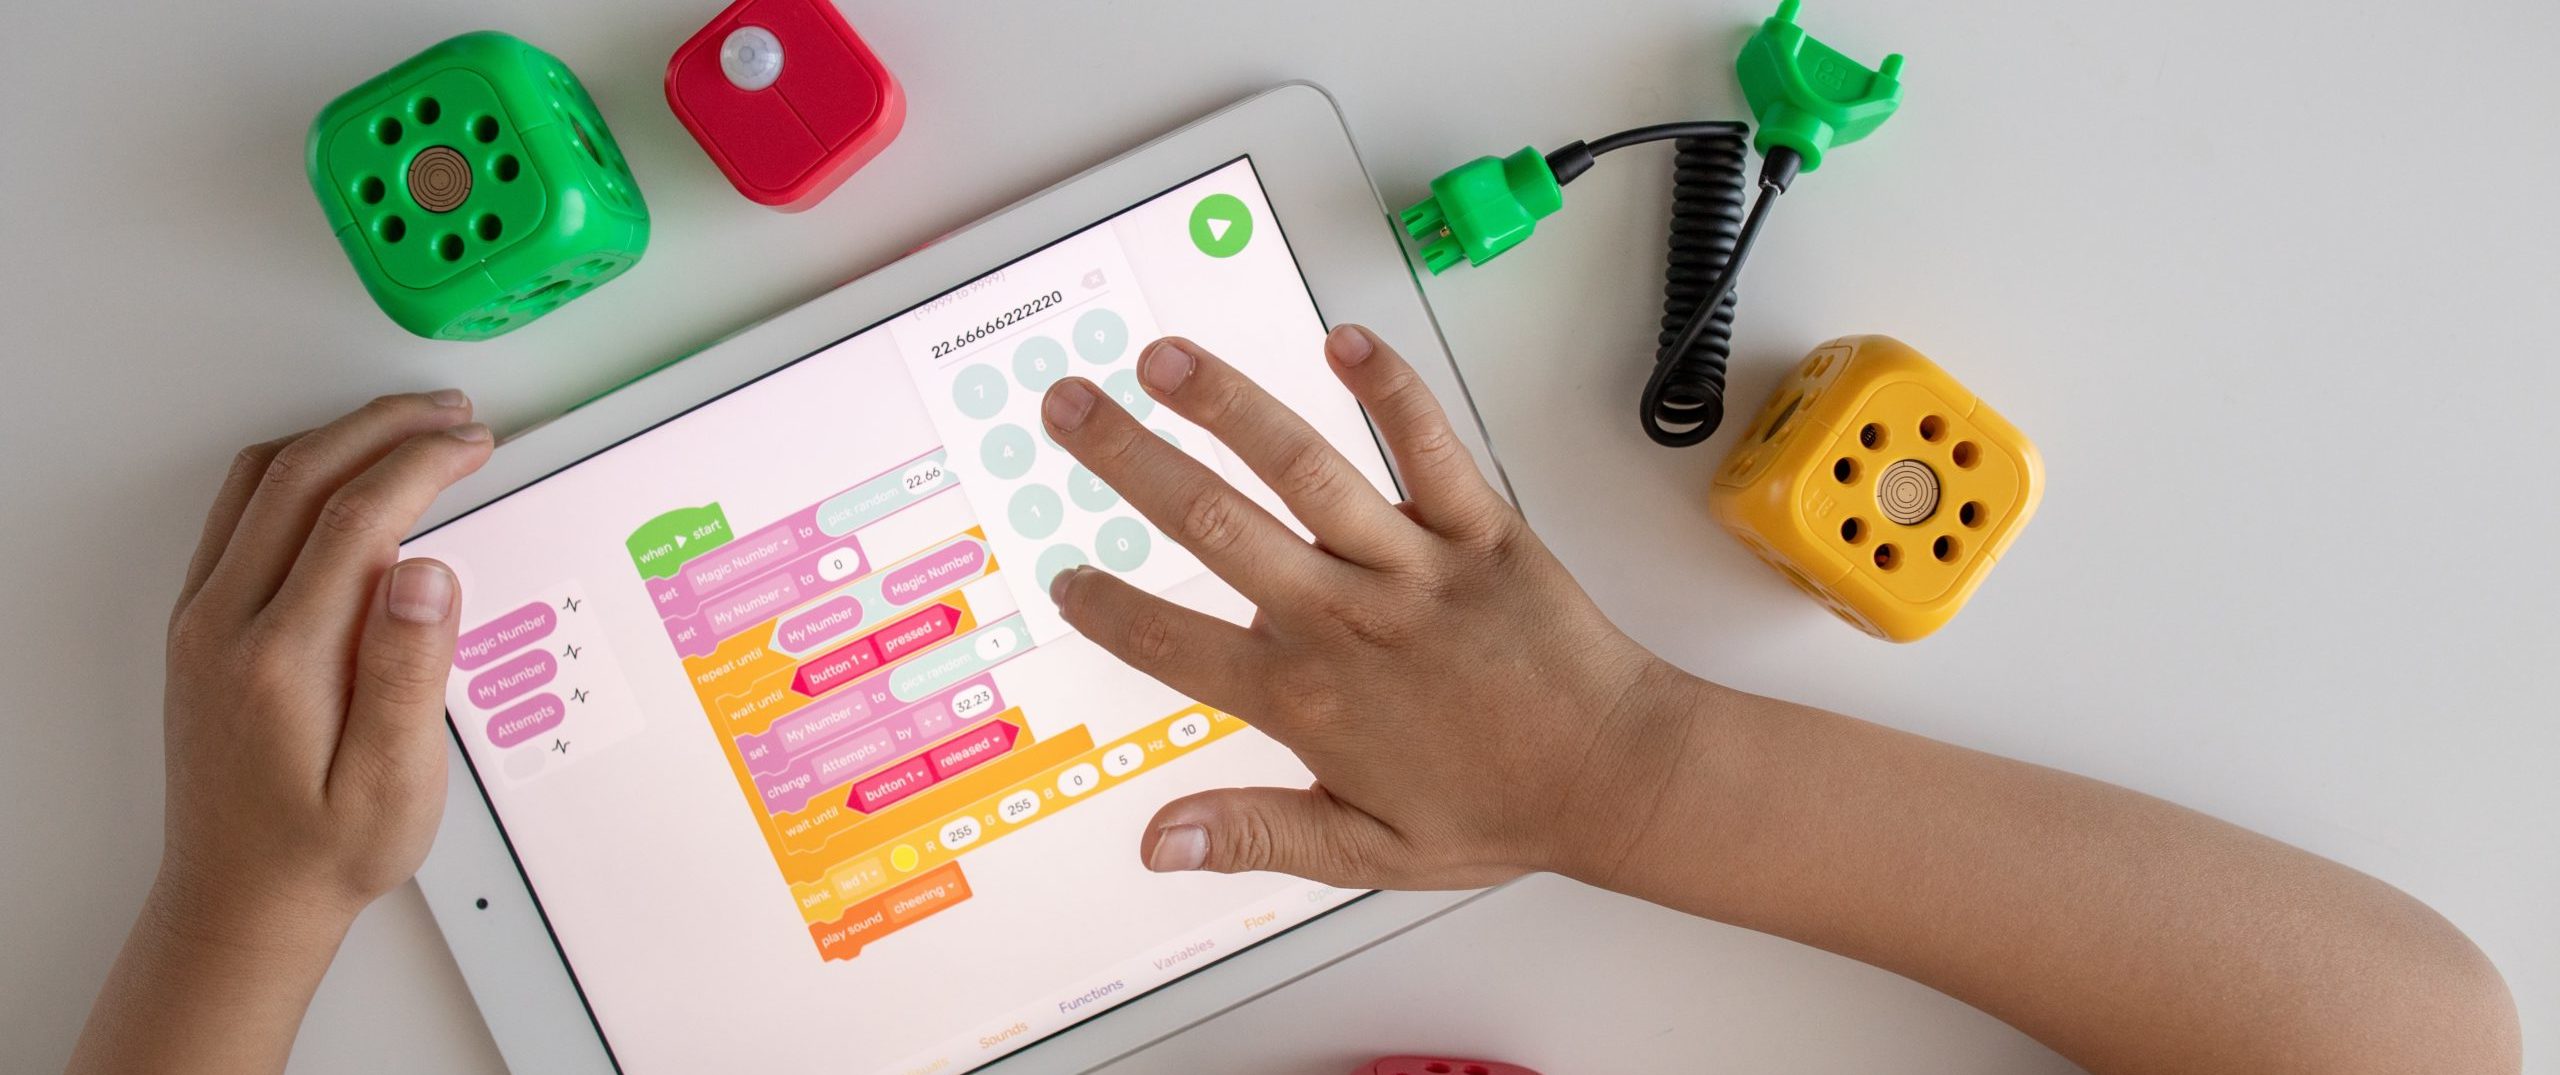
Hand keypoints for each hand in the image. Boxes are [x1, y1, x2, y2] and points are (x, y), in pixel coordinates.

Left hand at [158, 391, 492, 924]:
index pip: (354, 516)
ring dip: (338, 437)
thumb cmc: (326, 849)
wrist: (242, 898)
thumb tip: (425, 573)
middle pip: (300, 475)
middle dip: (385, 427)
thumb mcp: (393, 785)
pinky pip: (242, 510)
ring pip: (261, 481)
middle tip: (455, 414)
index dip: (422, 463)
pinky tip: (346, 473)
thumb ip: (409, 674)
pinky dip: (301, 468)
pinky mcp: (201, 623)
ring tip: (409, 427)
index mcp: (281, 658)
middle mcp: (225, 624)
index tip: (474, 444)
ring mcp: (203, 618)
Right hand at [1040, 326, 1707, 889]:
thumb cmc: (1498, 812)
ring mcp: (1411, 567)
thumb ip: (1254, 833)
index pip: (1177, 644)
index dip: (1110, 611)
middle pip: (1212, 526)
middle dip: (1128, 461)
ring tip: (1166, 358)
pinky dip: (1390, 390)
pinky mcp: (1480, 529)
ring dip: (1228, 406)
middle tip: (1067, 407)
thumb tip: (1157, 842)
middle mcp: (1346, 620)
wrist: (1618, 779)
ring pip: (1304, 471)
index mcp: (1307, 700)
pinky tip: (1346, 341)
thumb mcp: (1363, 848)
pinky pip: (1429, 447)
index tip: (1066, 579)